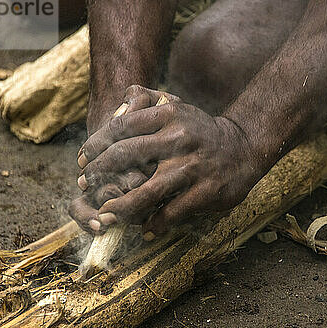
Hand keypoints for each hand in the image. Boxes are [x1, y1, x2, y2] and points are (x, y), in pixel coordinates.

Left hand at [70, 85, 262, 236]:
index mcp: (169, 114)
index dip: (95, 145)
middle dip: (97, 173)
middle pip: (124, 156)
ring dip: (119, 207)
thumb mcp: (177, 105)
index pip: (120, 127)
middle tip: (84, 184)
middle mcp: (178, 138)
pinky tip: (145, 229)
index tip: (82, 159)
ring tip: (105, 214)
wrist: (244, 148)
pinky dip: (153, 224)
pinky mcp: (204, 192)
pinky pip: (169, 213)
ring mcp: (191, 167)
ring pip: (144, 192)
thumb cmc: (200, 130)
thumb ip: (146, 99)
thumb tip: (118, 100)